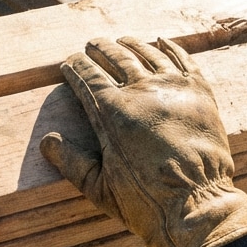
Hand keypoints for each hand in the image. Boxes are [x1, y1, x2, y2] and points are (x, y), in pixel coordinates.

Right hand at [40, 37, 246, 246]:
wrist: (198, 205)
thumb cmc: (145, 202)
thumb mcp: (98, 188)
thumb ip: (70, 161)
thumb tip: (47, 141)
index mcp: (111, 113)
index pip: (87, 77)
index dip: (75, 67)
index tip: (69, 63)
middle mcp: (141, 92)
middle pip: (116, 57)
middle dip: (100, 49)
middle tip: (92, 44)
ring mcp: (173, 89)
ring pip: (147, 54)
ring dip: (131, 45)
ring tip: (123, 40)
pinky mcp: (200, 93)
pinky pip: (183, 60)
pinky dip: (170, 48)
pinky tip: (162, 42)